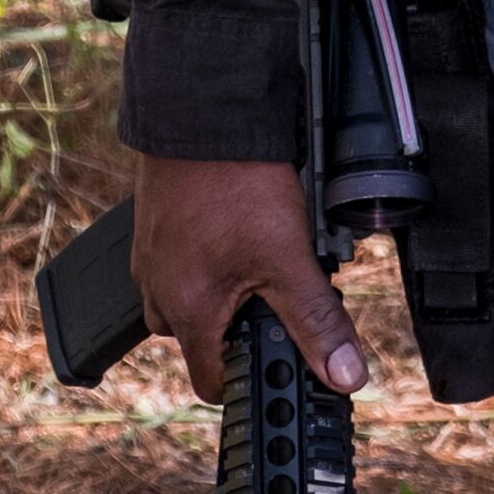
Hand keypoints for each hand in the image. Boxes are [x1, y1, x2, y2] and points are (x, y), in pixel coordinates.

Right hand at [130, 154, 367, 405]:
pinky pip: (178, 262)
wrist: (204, 113)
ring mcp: (150, 256)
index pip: (210, 381)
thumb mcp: (288, 257)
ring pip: (188, 298)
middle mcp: (157, 290)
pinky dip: (205, 257)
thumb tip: (343, 373)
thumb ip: (316, 320)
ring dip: (219, 292)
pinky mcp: (153, 226)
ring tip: (255, 257)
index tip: (274, 362)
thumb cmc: (236, 182)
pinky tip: (233, 229)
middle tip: (274, 295)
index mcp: (185, 310)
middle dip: (236, 329)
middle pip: (199, 339)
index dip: (247, 379)